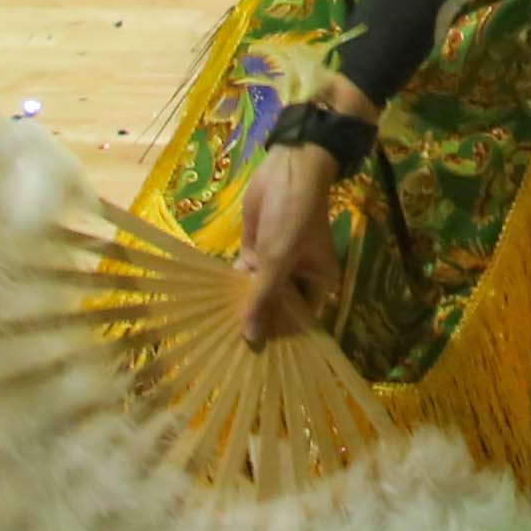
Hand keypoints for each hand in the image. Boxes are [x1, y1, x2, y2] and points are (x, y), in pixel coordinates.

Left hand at [234, 138, 348, 347]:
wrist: (288, 168)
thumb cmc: (294, 216)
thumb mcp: (278, 260)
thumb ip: (262, 299)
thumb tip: (251, 341)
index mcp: (317, 283)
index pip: (298, 320)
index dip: (279, 338)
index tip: (257, 362)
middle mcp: (298, 277)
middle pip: (276, 308)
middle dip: (257, 323)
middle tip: (231, 355)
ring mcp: (276, 264)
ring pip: (258, 293)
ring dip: (242, 306)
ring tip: (218, 338)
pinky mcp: (257, 250)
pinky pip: (245, 276)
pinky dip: (232, 287)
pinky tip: (212, 307)